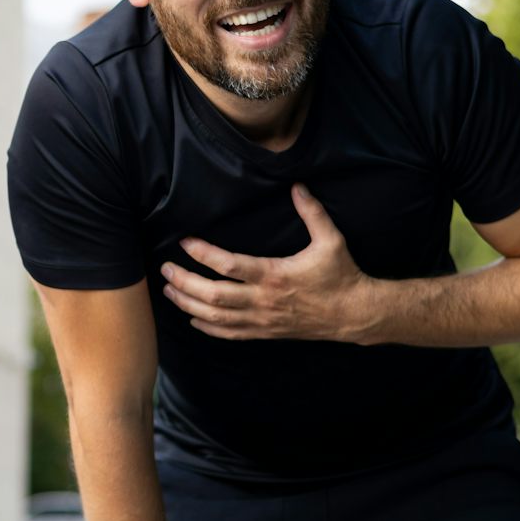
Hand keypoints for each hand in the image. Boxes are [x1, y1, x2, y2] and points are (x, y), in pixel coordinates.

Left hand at [159, 183, 377, 341]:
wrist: (354, 314)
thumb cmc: (341, 275)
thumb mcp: (331, 240)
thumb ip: (312, 212)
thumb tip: (297, 186)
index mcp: (275, 276)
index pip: (229, 266)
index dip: (203, 254)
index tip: (184, 242)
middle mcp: (263, 301)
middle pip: (213, 296)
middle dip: (184, 282)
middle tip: (165, 269)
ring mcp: (262, 320)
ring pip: (216, 317)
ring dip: (188, 304)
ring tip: (168, 291)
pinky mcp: (265, 332)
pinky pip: (230, 334)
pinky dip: (207, 328)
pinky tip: (192, 318)